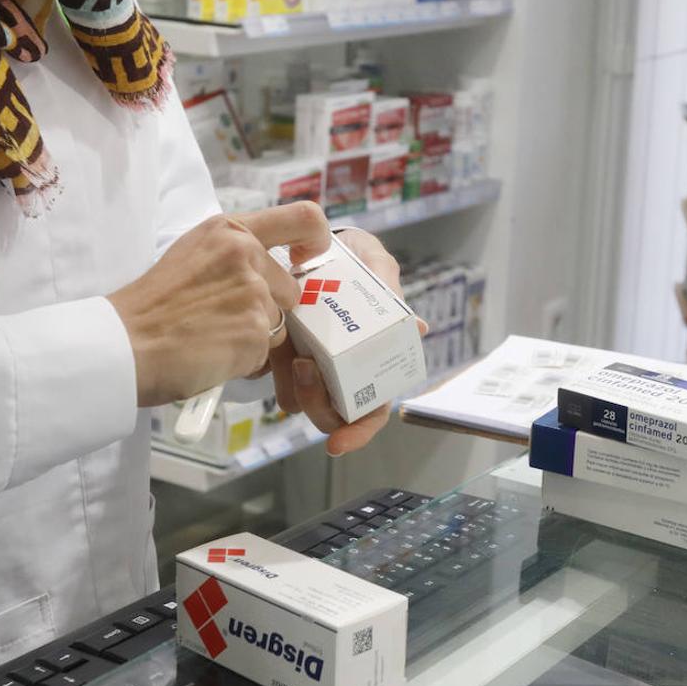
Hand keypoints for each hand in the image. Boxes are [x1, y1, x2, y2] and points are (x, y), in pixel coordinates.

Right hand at [107, 203, 330, 405]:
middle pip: (291, 288)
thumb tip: (271, 273)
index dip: (317, 240)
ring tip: (212, 339)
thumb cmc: (151, 308)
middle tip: (225, 322)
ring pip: (280, 324)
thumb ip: (234, 256)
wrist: (123, 344)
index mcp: (230, 230)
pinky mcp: (255, 331)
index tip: (308, 258)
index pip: (305, 218)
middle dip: (270, 311)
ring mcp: (253, 293)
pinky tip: (212, 356)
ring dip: (255, 339)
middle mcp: (246, 254)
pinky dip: (245, 362)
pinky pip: (267, 354)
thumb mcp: (192, 256)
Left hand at [270, 228, 428, 456]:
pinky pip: (270, 374)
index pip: (372, 412)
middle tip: (305, 368)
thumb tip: (418, 328)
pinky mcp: (278, 350)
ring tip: (291, 354)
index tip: (338, 444)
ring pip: (297, 401)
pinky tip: (270, 345)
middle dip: (317, 404)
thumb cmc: (357, 259)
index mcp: (372, 363)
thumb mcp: (377, 267)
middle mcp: (340, 371)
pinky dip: (268, 367)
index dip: (358, 433)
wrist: (316, 241)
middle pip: (330, 415)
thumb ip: (393, 292)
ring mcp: (308, 363)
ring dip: (292, 389)